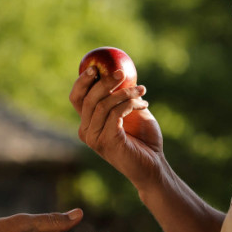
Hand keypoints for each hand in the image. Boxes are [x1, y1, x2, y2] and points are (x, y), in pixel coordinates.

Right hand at [69, 66, 164, 189]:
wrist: (154, 165)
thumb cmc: (144, 139)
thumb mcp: (131, 111)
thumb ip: (121, 95)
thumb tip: (118, 69)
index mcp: (87, 123)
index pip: (76, 98)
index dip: (82, 81)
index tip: (95, 66)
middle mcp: (86, 131)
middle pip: (88, 99)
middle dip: (105, 82)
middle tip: (121, 72)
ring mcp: (94, 138)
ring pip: (103, 105)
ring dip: (125, 93)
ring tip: (142, 90)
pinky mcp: (106, 141)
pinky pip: (115, 114)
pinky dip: (130, 104)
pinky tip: (143, 103)